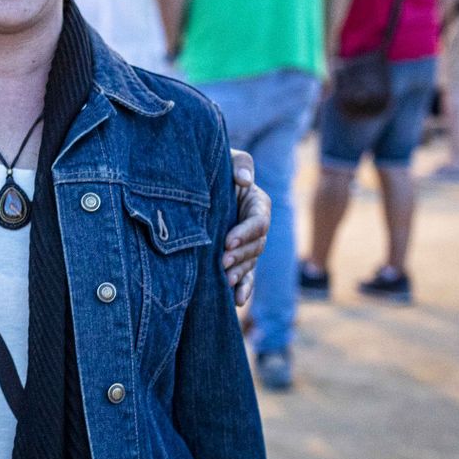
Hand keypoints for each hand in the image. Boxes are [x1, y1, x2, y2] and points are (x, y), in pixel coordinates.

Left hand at [225, 149, 269, 306]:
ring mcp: (249, 243)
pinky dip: (245, 288)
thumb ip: (240, 163)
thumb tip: (245, 180)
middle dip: (240, 255)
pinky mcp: (240, 256)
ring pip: (251, 261)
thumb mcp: (227, 157)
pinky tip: (237, 300)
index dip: (245, 232)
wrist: (200, 181)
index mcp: (258, 203)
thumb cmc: (215, 166)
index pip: (258, 221)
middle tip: (222, 262)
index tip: (227, 241)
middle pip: (256, 245)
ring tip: (226, 281)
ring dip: (241, 272)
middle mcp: (258, 225)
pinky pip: (248, 275)